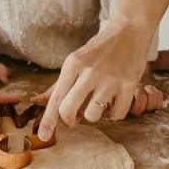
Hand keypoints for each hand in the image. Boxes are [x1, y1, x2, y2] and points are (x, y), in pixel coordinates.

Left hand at [37, 21, 153, 140]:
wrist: (130, 32)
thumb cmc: (100, 50)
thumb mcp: (76, 60)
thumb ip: (60, 84)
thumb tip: (38, 102)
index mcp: (73, 64)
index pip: (56, 97)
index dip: (48, 120)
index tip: (43, 136)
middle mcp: (90, 71)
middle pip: (68, 109)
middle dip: (69, 120)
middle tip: (74, 119)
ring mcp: (110, 79)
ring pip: (93, 115)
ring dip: (94, 114)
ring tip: (99, 101)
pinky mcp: (129, 85)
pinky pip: (117, 115)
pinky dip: (115, 112)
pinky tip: (115, 100)